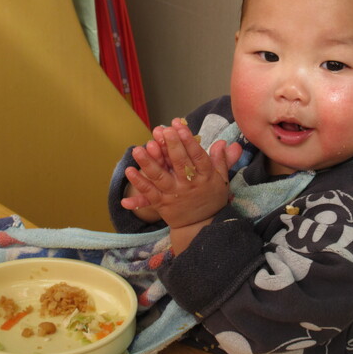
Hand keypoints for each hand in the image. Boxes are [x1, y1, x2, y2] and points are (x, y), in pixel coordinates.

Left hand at [122, 119, 241, 229]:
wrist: (201, 226)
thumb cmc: (212, 198)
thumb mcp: (222, 179)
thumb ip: (222, 159)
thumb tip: (223, 142)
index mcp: (205, 177)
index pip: (198, 156)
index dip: (189, 141)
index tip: (180, 126)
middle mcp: (189, 185)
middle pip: (180, 164)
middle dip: (171, 146)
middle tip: (164, 130)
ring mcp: (174, 195)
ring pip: (160, 177)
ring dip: (148, 163)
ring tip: (138, 149)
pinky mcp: (162, 204)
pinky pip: (148, 193)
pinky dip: (138, 183)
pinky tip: (129, 171)